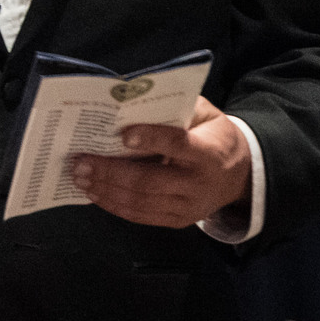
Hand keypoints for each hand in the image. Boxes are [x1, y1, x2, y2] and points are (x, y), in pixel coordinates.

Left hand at [71, 97, 251, 227]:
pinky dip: (115, 205)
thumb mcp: (206, 115)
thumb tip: (134, 100)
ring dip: (106, 190)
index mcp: (208, 152)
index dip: (151, 139)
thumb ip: (177, 108)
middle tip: (81, 162)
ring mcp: (188, 206)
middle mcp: (198, 183)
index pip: (177, 144)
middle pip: (150, 180)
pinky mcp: (178, 220)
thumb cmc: (213, 137)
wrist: (240, 176)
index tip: (123, 133)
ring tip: (80, 178)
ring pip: (141, 202)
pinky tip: (95, 193)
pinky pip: (142, 216)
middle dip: (111, 171)